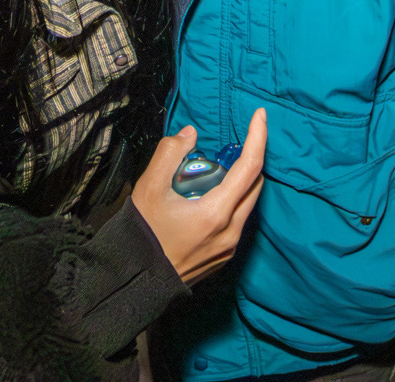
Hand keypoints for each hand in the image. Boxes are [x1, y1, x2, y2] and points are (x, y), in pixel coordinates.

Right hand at [130, 108, 266, 285]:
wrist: (135, 279)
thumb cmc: (142, 232)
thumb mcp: (149, 187)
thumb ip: (170, 152)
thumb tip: (190, 134)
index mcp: (216, 213)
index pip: (250, 167)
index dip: (258, 136)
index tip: (260, 114)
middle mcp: (231, 232)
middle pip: (255, 185)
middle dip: (250, 158)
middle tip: (231, 143)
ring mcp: (230, 248)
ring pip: (248, 204)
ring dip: (240, 181)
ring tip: (213, 171)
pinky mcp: (224, 257)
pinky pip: (238, 221)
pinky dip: (231, 201)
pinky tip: (207, 197)